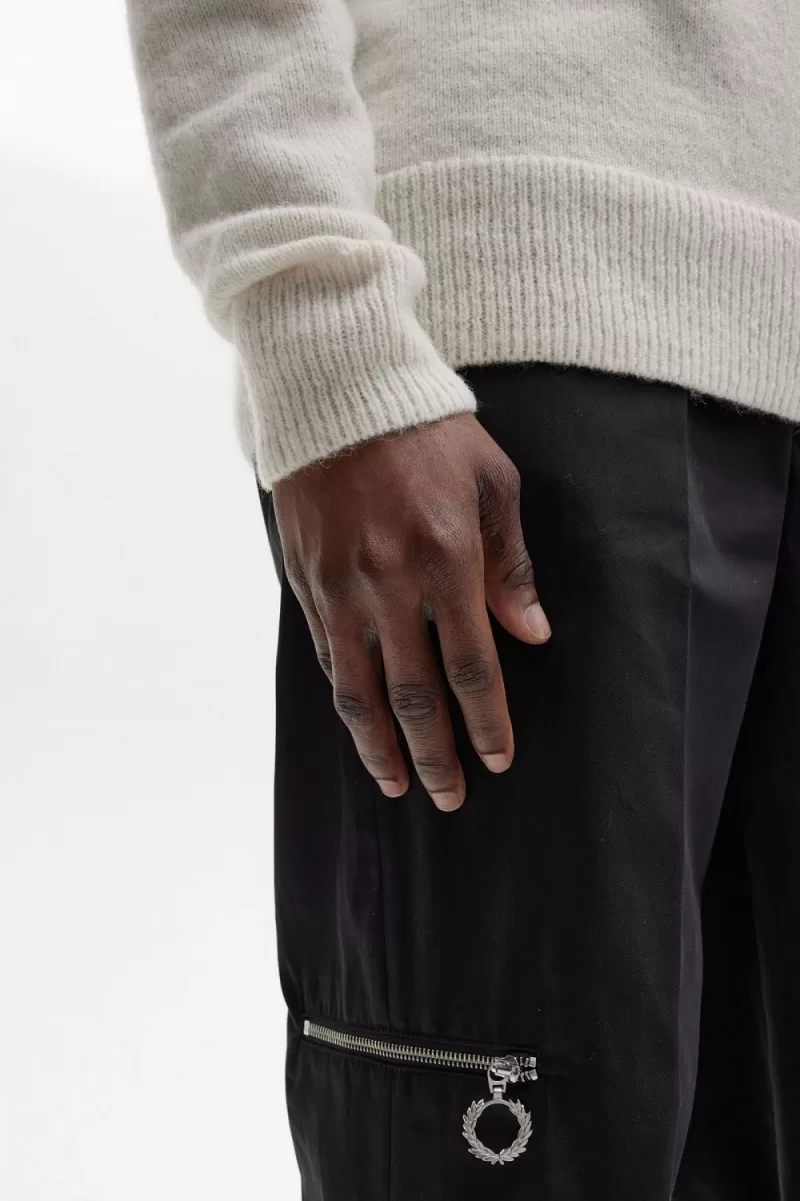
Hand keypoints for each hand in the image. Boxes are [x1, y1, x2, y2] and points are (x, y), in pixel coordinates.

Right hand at [271, 413, 550, 810]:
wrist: (341, 391)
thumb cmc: (430, 433)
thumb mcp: (492, 484)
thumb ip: (510, 565)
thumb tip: (533, 635)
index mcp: (447, 560)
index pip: (471, 668)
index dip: (486, 722)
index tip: (498, 760)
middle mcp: (390, 585)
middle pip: (414, 695)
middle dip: (435, 754)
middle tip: (449, 796)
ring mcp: (340, 587)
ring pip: (360, 690)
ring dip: (379, 746)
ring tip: (396, 784)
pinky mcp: (306, 581)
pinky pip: (328, 656)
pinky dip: (346, 698)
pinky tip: (360, 724)